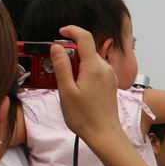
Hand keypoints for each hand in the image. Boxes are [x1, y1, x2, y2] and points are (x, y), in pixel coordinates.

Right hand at [53, 25, 122, 144]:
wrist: (104, 134)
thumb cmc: (84, 117)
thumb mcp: (66, 91)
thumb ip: (61, 66)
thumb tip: (56, 47)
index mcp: (94, 68)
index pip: (85, 37)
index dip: (71, 31)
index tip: (60, 33)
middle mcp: (105, 68)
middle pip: (86, 50)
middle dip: (69, 53)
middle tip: (54, 67)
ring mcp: (109, 76)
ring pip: (90, 60)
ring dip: (76, 64)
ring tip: (64, 82)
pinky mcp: (110, 84)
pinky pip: (95, 70)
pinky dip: (83, 72)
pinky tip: (75, 86)